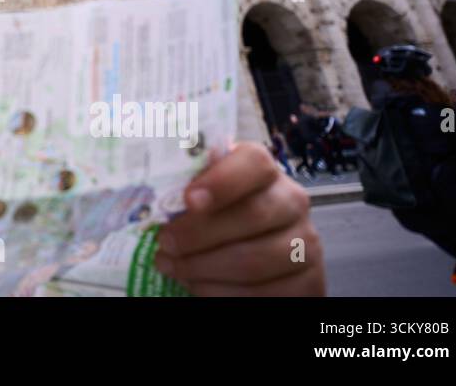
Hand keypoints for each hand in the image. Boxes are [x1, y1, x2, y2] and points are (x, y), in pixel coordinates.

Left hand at [156, 141, 324, 295]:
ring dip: (204, 268)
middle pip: (252, 215)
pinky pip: (266, 293)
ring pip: (255, 260)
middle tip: (164, 243)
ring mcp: (305, 243)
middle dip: (199, 234)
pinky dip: (222, 293)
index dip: (222, 180)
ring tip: (173, 267)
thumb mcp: (200, 193)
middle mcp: (291, 201)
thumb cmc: (214, 213)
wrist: (249, 251)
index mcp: (263, 169)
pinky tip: (198, 287)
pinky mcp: (310, 282)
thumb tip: (145, 190)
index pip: (254, 162)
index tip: (188, 199)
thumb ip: (184, 185)